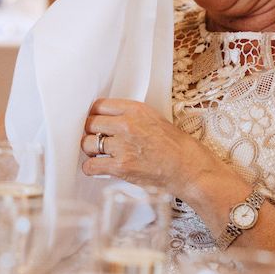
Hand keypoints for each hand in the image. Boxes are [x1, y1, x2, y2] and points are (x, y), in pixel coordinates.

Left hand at [81, 98, 218, 195]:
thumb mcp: (154, 118)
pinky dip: (91, 168)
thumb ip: (130, 115)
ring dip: (89, 149)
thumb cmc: (174, 145)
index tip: (95, 120)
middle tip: (95, 137)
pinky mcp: (120, 166)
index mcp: (135, 109)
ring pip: (87, 143)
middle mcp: (127, 125)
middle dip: (90, 131)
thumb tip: (107, 118)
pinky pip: (91, 165)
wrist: (187, 167)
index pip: (99, 105)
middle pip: (90, 123)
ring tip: (98, 153)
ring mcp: (122, 146)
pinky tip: (98, 167)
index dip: (94, 114)